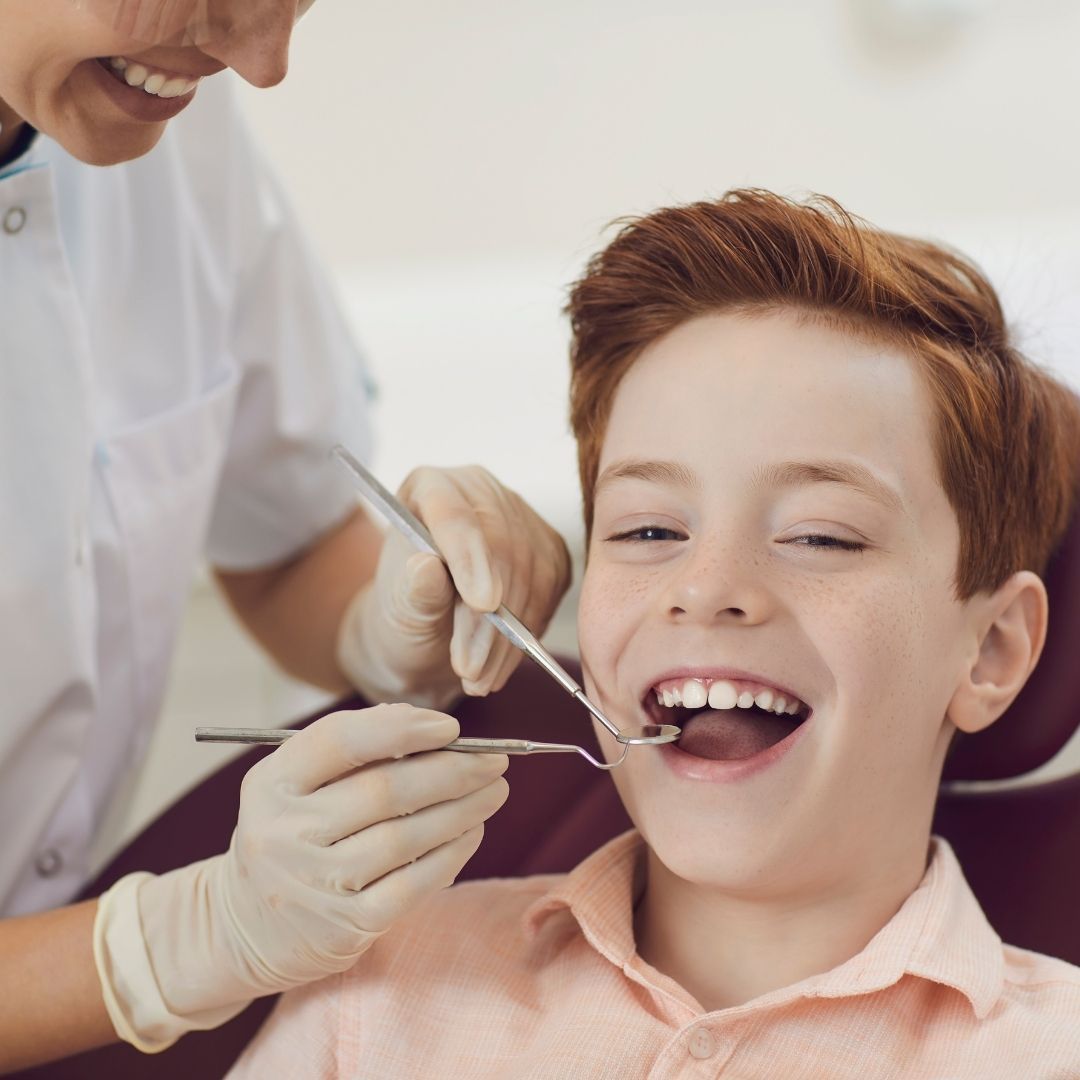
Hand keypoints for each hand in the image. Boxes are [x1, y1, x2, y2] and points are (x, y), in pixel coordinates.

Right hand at [95, 705, 507, 1047]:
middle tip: (495, 760)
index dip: (404, 728)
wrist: (242, 927)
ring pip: (407, 836)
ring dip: (463, 810)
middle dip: (453, 770)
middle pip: (386, 789)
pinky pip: (414, 883)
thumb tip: (433, 726)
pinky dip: (451, 854)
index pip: (342, 741)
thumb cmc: (290, 835)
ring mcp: (316, 884)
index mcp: (273, 783)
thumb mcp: (294, 783)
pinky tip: (471, 833)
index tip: (451, 728)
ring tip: (493, 792)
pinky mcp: (345, 927)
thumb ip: (353, 747)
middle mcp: (286, 832)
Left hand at [336, 466, 570, 707]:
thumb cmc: (406, 614)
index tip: (481, 604)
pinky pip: (551, 590)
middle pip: (501, 547)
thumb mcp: (398, 610)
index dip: (470, 557)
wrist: (430, 633)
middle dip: (490, 617)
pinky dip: (529, 634)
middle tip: (470, 669)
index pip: (455, 514)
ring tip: (479, 677)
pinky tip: (502, 660)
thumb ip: (414, 591)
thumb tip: (426, 569)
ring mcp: (520, 518)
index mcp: (432, 487)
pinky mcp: (549, 550)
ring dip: (509, 637)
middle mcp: (481, 492)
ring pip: (531, 573)